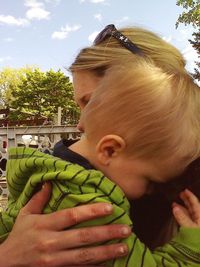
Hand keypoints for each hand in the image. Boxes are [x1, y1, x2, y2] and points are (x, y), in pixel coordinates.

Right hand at [0, 183, 130, 266]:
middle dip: (106, 233)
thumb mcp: (25, 214)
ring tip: (124, 247)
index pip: (71, 216)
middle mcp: (51, 242)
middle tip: (126, 229)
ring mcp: (55, 260)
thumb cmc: (19, 236)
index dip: (91, 211)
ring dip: (106, 252)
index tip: (110, 207)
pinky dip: (95, 266)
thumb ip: (39, 198)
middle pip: (83, 237)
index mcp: (45, 225)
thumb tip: (50, 182)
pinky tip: (109, 262)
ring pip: (85, 256)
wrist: (6, 264)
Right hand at [172, 189, 199, 227]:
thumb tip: (175, 208)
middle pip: (192, 207)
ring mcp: (196, 224)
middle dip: (185, 200)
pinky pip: (186, 220)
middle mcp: (198, 219)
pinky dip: (181, 216)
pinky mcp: (192, 230)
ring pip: (189, 213)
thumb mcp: (190, 226)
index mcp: (199, 215)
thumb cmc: (199, 237)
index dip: (190, 195)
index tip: (185, 190)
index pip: (195, 202)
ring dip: (182, 208)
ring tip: (175, 204)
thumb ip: (182, 217)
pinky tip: (178, 215)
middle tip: (180, 194)